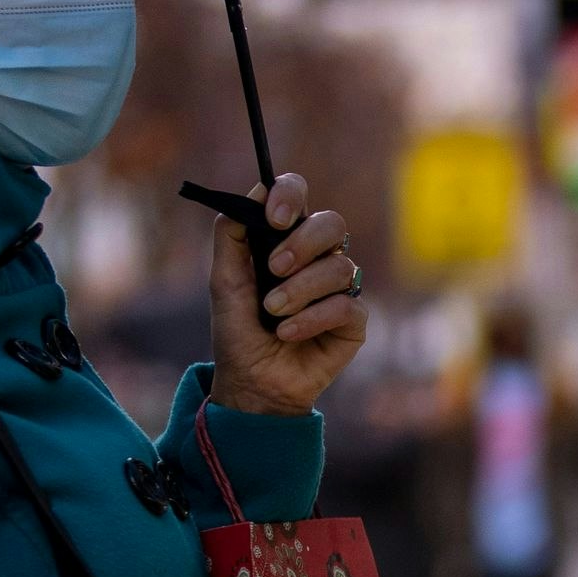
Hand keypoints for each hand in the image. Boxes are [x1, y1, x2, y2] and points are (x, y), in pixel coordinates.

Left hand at [210, 173, 367, 416]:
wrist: (251, 382)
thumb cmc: (238, 332)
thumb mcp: (223, 282)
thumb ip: (232, 236)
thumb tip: (255, 193)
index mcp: (287, 240)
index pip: (299, 196)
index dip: (291, 195)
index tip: (275, 216)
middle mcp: (318, 259)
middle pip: (332, 224)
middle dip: (302, 244)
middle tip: (274, 269)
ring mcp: (340, 289)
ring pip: (339, 267)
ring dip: (299, 290)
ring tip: (273, 313)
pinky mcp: (354, 321)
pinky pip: (346, 306)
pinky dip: (312, 318)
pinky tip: (289, 333)